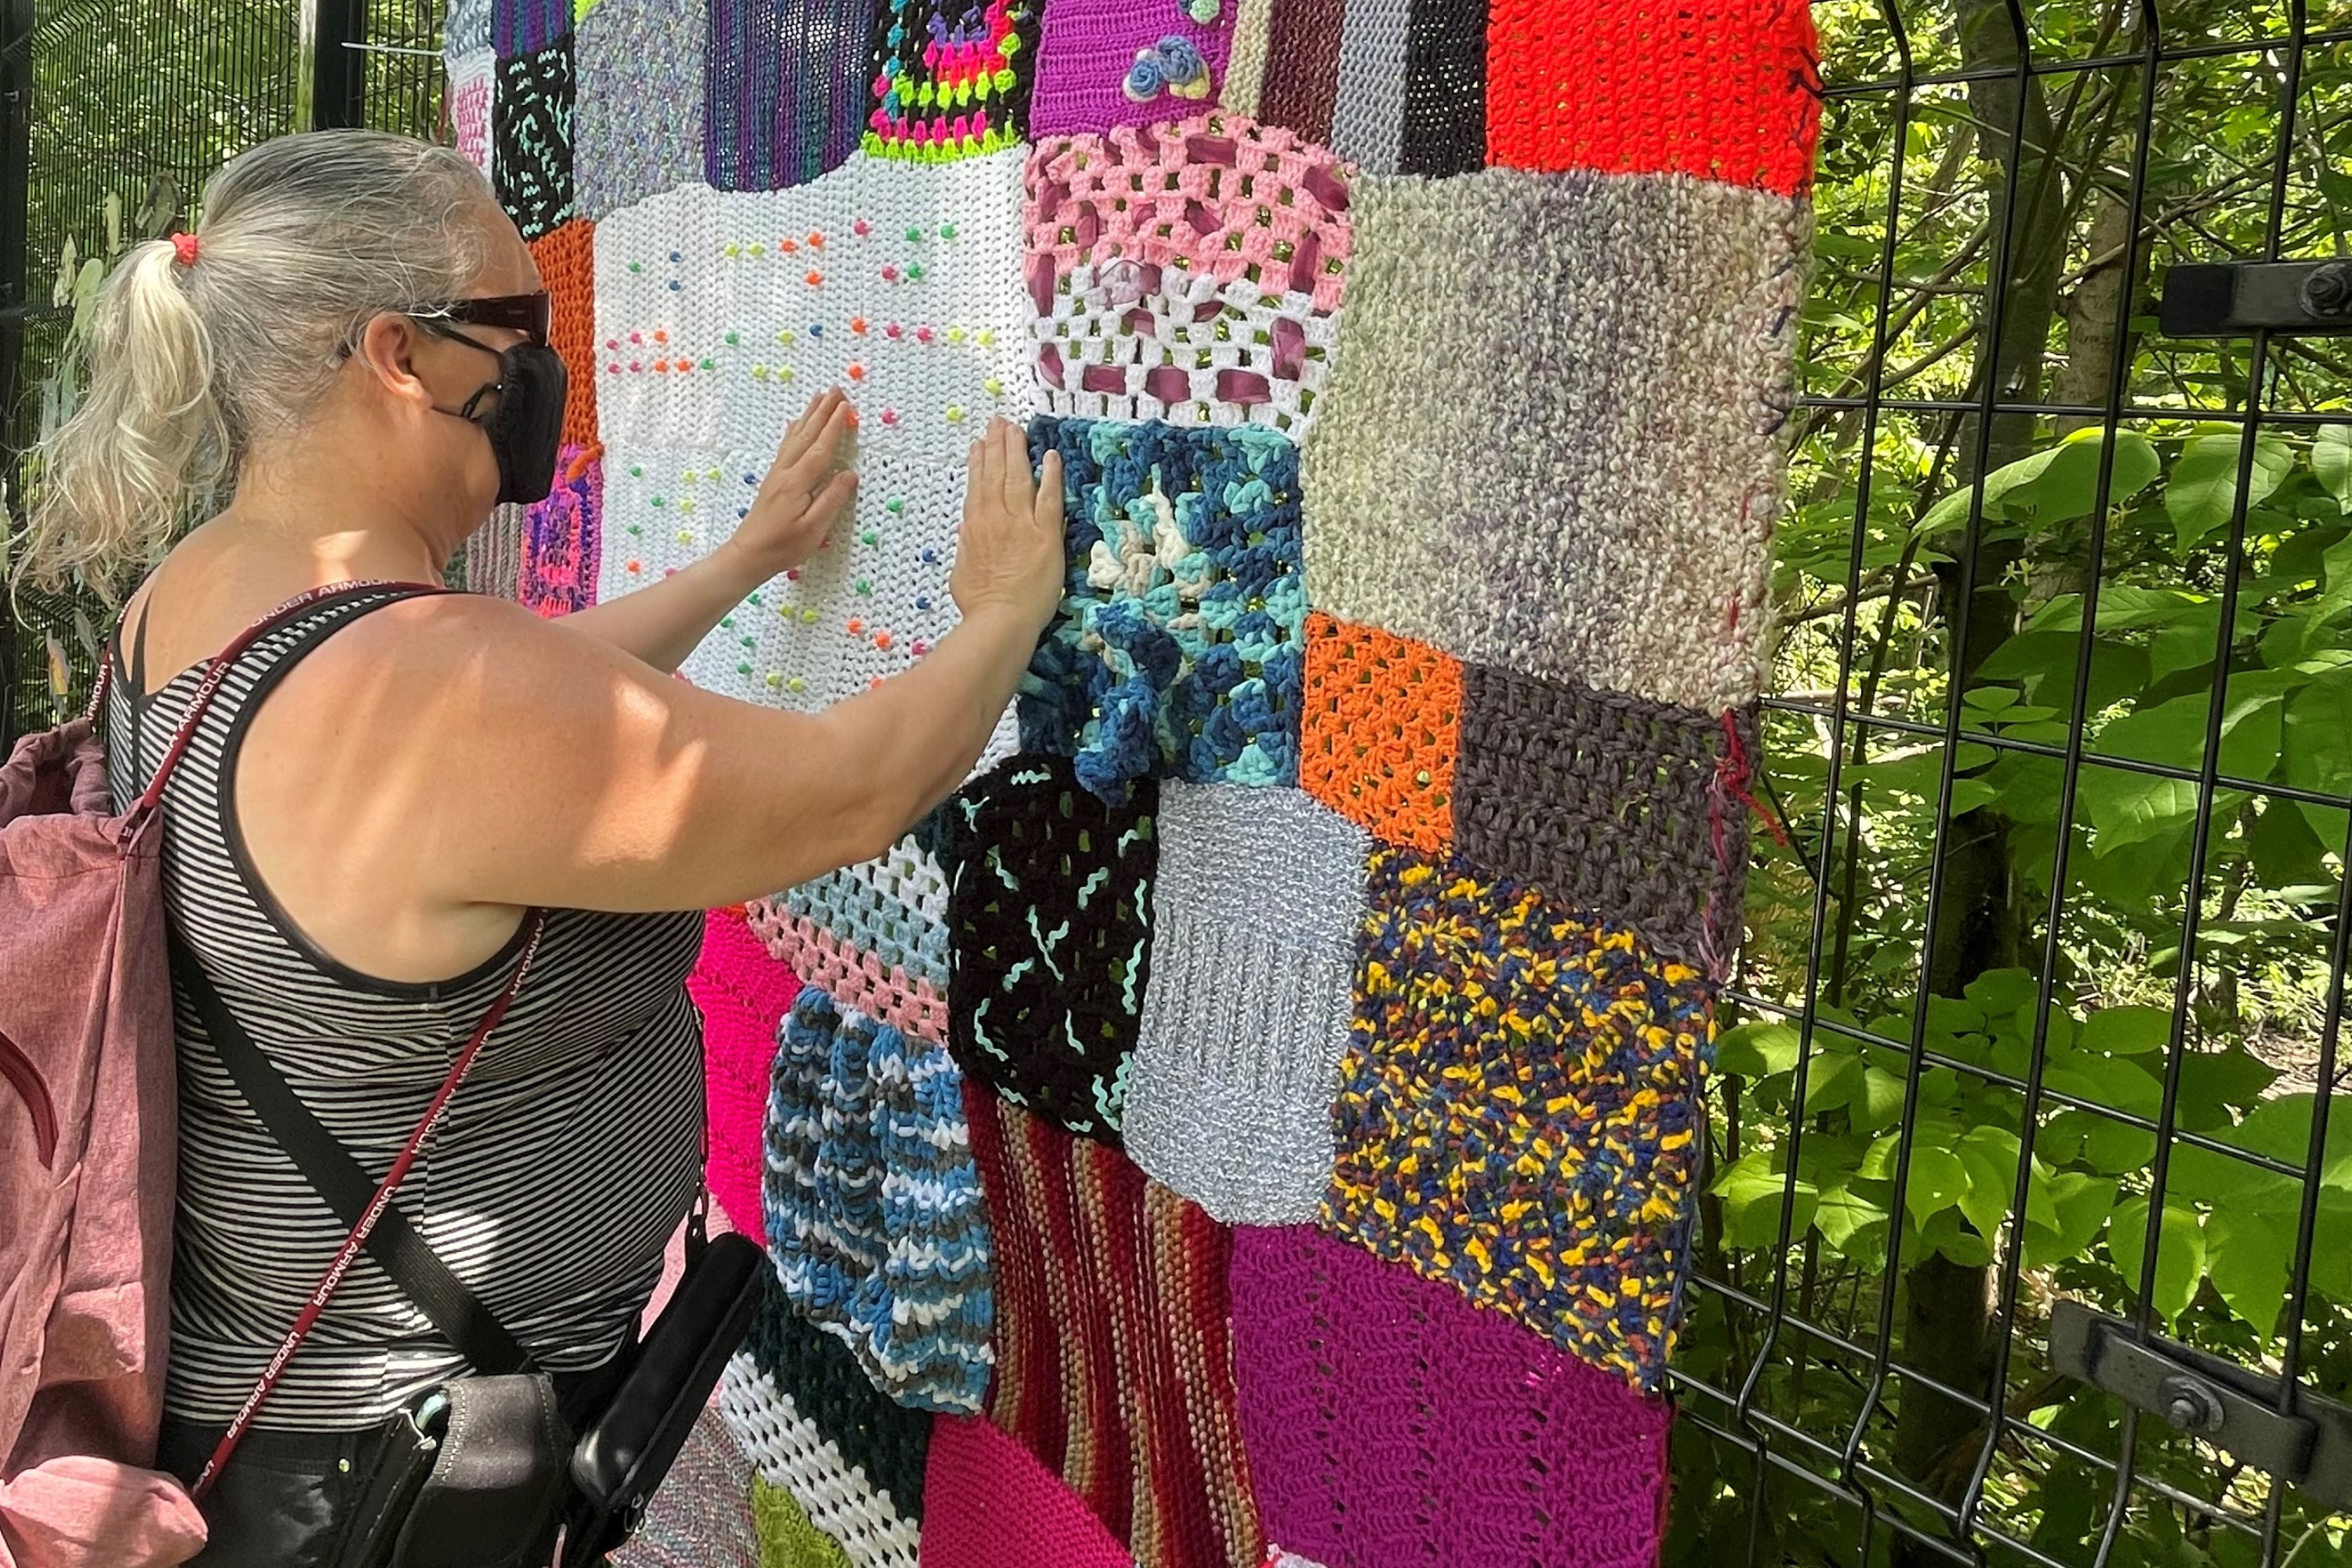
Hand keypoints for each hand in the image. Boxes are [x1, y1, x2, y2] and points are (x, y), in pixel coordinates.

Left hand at [720, 388, 859, 581]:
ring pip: (796, 437)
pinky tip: (795, 423)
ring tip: (819, 397)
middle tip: (836, 390)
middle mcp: (786, 471)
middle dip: (823, 411)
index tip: (846, 406)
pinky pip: (786, 446)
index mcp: (798, 482)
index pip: (821, 448)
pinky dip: (793, 431)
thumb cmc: (784, 546)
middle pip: (807, 435)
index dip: (834, 426)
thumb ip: (832, 499)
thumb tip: (849, 474)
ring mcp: (777, 474)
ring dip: (809, 415)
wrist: (748, 554)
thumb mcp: (814, 528)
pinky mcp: (773, 479)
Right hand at [951, 418, 1064, 632]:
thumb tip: (967, 531)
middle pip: (996, 473)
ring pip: (1018, 477)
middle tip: (998, 422)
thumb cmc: (980, 605)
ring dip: (1017, 450)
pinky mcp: (1045, 534)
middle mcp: (995, 518)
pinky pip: (1049, 498)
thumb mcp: (962, 572)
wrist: (1001, 620)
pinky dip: (1050, 475)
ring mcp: (1020, 523)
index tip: (980, 443)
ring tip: (1015, 428)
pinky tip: (1050, 456)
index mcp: (974, 527)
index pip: (977, 485)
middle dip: (997, 444)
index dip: (979, 462)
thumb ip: (966, 547)